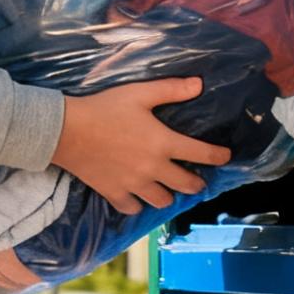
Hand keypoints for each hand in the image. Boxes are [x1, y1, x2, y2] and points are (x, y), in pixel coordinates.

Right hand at [52, 77, 228, 214]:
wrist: (68, 131)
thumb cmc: (105, 108)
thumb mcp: (140, 93)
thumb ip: (171, 90)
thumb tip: (199, 84)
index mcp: (163, 143)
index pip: (201, 154)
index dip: (218, 156)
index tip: (226, 157)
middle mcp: (153, 168)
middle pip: (185, 184)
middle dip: (196, 184)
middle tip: (198, 182)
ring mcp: (134, 185)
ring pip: (161, 201)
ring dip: (168, 195)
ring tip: (167, 189)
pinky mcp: (114, 193)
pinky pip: (133, 209)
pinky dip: (138, 205)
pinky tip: (137, 197)